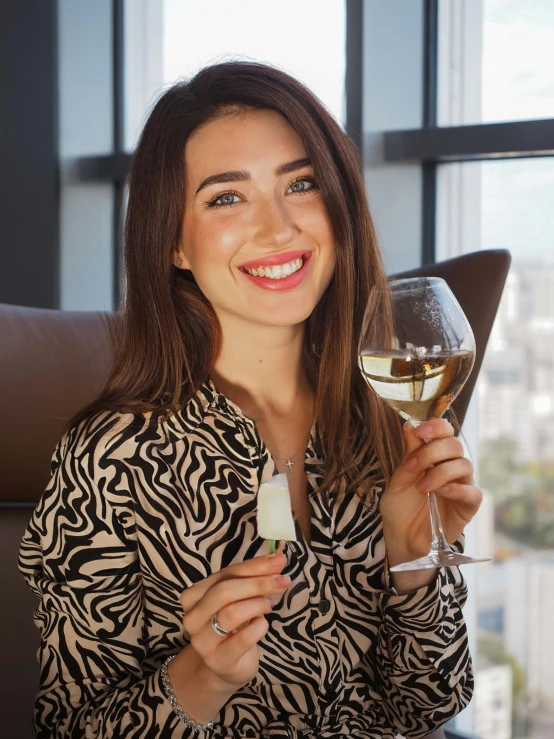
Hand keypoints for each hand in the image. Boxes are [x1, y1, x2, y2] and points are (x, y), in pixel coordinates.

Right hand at [178, 547, 289, 688]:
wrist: (223, 666)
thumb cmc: (232, 626)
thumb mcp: (236, 599)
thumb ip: (250, 578)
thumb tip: (277, 557)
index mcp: (193, 596)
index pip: (226, 573)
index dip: (254, 566)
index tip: (279, 560)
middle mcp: (192, 617)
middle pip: (225, 591)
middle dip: (257, 583)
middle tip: (283, 581)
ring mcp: (202, 641)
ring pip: (231, 613)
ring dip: (258, 604)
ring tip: (270, 605)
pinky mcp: (218, 660)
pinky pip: (243, 638)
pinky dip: (259, 627)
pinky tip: (262, 624)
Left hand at [380, 418, 482, 568]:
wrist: (402, 537)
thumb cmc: (400, 506)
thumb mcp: (399, 477)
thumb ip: (409, 453)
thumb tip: (410, 425)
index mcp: (435, 455)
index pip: (445, 431)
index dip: (436, 426)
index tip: (419, 432)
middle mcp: (452, 466)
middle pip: (455, 445)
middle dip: (431, 452)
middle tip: (412, 467)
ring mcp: (462, 485)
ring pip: (464, 465)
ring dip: (440, 473)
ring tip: (421, 487)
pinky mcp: (469, 505)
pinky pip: (472, 491)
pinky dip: (455, 489)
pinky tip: (438, 493)